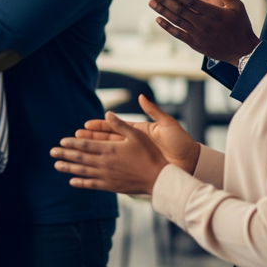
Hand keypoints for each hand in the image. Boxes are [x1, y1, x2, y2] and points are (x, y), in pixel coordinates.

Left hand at [51, 111, 169, 194]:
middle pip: (80, 157)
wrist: (159, 179)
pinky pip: (92, 184)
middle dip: (65, 154)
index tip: (61, 141)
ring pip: (83, 171)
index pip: (86, 145)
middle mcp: (105, 163)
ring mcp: (107, 176)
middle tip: (51, 152)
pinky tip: (72, 181)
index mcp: (110, 149)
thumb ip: (120, 125)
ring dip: (68, 167)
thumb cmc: (149, 154)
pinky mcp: (111, 186)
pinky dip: (81, 182)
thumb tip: (107, 113)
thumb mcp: (136, 135)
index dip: (72, 143)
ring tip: (56, 165)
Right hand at [78, 95, 200, 168]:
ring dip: (94, 153)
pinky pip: (119, 167)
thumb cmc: (181, 142)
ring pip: (110, 154)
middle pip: (107, 141)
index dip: (99, 126)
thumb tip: (140, 97)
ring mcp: (135, 156)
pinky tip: (94, 170)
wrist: (191, 162)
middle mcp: (134, 144)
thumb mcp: (167, 124)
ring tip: (79, 153)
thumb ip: (153, 111)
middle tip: (75, 139)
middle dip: (91, 140)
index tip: (85, 126)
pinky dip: (106, 168)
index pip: (114, 127)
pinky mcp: (138, 168)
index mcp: (139, 132)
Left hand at [148, 0, 258, 64]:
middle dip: (164, 0)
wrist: (243, 52)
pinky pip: (178, 34)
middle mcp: (203, 24)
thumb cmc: (241, 25)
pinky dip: (167, 26)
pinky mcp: (195, 44)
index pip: (191, 2)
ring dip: (162, 11)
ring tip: (151, 2)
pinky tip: (157, 19)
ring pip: (176, 21)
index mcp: (213, 13)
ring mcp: (197, 35)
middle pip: (180, 10)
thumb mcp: (237, 5)